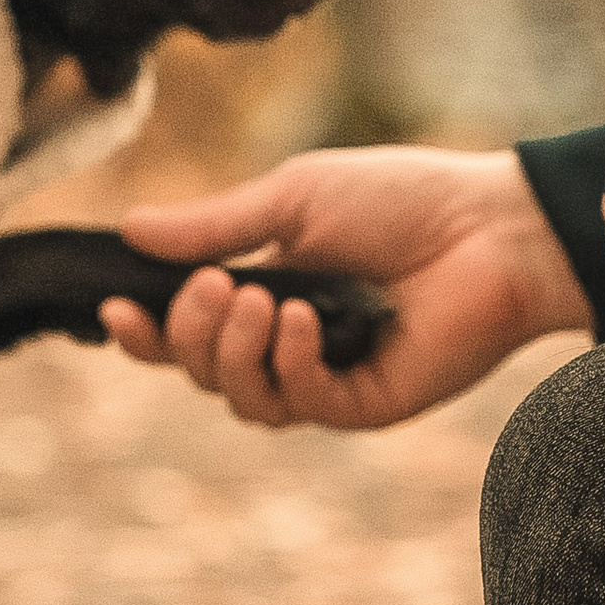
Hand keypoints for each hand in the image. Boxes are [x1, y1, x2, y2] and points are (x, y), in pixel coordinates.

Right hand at [97, 145, 589, 428]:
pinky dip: (288, 365)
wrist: (490, 225)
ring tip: (258, 301)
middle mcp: (287, 341)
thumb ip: (214, 224)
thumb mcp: (292, 198)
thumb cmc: (398, 200)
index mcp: (263, 289)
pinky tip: (302, 324)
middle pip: (200, 370)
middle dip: (187, 333)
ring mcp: (324, 376)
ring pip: (241, 399)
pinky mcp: (364, 404)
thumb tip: (128, 228)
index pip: (184, 328)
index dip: (144, 329)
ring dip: (232, 352)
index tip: (113, 308)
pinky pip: (300, 406)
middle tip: (214, 286)